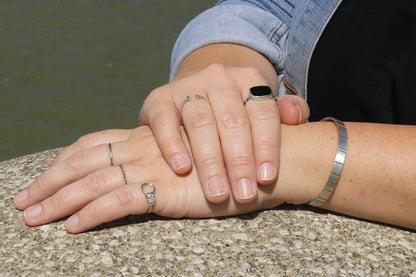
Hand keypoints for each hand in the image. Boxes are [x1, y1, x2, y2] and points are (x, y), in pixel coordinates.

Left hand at [14, 126, 283, 232]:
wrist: (262, 161)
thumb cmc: (230, 161)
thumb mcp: (189, 157)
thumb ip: (163, 160)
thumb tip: (139, 174)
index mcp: (145, 139)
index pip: (93, 144)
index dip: (64, 160)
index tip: (43, 176)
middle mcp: (143, 149)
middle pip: (83, 161)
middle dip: (50, 180)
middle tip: (23, 202)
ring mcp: (153, 167)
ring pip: (93, 180)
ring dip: (59, 200)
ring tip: (33, 217)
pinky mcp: (167, 189)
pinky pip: (119, 200)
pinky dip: (93, 214)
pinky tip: (73, 227)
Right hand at [139, 63, 308, 203]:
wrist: (196, 92)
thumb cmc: (235, 109)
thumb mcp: (261, 106)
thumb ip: (286, 112)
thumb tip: (294, 115)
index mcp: (249, 79)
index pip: (263, 113)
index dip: (267, 147)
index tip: (267, 179)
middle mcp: (218, 78)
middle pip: (232, 121)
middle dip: (239, 161)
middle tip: (243, 194)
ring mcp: (187, 86)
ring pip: (200, 123)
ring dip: (210, 161)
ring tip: (217, 192)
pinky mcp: (159, 98)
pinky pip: (164, 121)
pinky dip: (172, 145)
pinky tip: (181, 168)